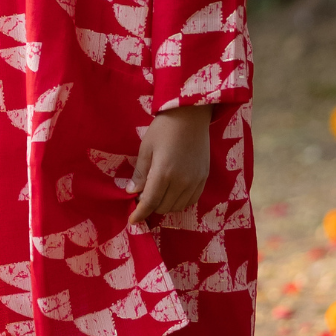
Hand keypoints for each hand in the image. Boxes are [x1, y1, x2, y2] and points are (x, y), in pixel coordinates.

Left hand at [128, 107, 210, 227]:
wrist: (191, 115)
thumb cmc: (164, 129)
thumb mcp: (146, 148)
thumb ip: (140, 173)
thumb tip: (132, 192)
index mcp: (164, 173)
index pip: (150, 202)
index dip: (139, 213)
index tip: (132, 220)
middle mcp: (181, 182)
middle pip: (163, 207)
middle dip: (150, 206)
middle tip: (143, 195)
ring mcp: (195, 181)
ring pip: (177, 207)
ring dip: (164, 205)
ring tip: (157, 193)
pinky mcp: (204, 178)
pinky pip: (191, 200)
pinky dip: (179, 202)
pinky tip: (172, 193)